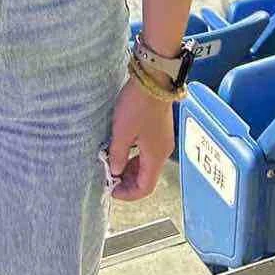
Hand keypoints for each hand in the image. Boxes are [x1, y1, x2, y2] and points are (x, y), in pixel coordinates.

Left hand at [107, 77, 174, 200]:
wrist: (154, 80)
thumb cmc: (137, 107)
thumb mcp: (122, 132)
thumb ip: (118, 154)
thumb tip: (116, 171)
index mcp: (155, 157)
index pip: (145, 188)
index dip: (128, 194)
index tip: (111, 190)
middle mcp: (162, 152)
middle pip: (147, 177)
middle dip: (129, 182)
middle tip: (111, 178)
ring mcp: (163, 140)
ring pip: (147, 164)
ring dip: (131, 169)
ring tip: (114, 165)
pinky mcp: (160, 129)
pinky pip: (148, 152)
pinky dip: (136, 156)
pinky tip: (123, 149)